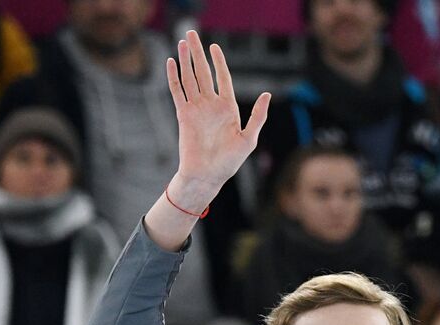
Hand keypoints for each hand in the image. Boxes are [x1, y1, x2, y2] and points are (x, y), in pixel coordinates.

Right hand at [164, 31, 269, 208]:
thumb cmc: (229, 162)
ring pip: (189, 78)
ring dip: (185, 60)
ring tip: (182, 41)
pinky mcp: (183, 115)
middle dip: (198, 53)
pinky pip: (177, 92)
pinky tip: (172, 62)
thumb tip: (267, 94)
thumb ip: (258, 116)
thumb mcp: (249, 138)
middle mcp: (210, 105)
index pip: (222, 78)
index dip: (218, 62)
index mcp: (227, 108)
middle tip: (192, 33)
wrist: (207, 176)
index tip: (214, 47)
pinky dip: (174, 77)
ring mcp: (196, 109)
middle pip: (203, 72)